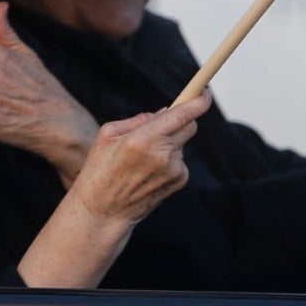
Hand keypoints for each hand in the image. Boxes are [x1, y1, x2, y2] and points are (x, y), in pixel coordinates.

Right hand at [69, 94, 208, 223]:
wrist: (103, 212)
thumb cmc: (100, 170)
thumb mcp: (108, 136)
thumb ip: (139, 119)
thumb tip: (166, 111)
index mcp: (143, 139)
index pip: (182, 114)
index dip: (198, 101)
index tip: (205, 93)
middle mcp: (163, 154)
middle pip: (190, 125)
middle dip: (183, 118)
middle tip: (168, 119)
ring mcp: (174, 170)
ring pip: (182, 142)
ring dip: (170, 141)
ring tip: (144, 157)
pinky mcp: (179, 181)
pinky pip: (180, 159)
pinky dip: (170, 158)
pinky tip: (150, 170)